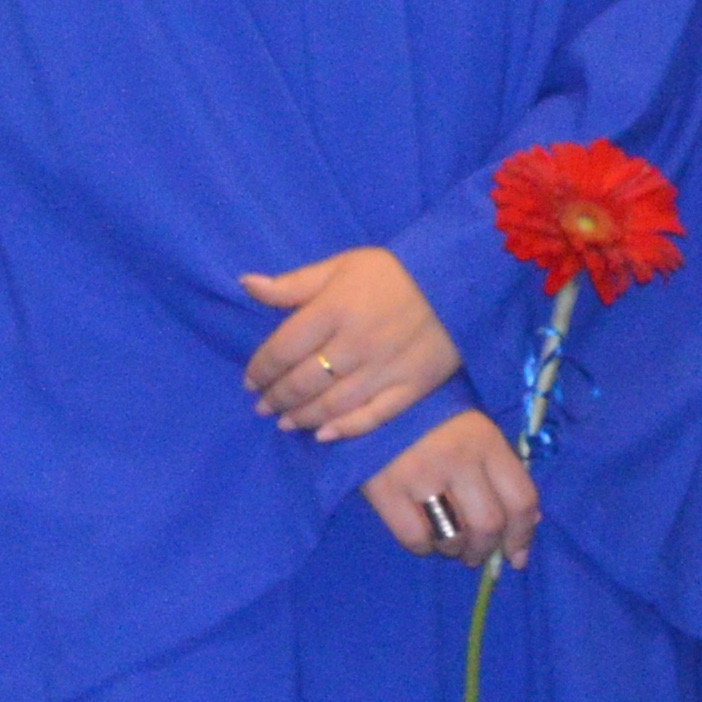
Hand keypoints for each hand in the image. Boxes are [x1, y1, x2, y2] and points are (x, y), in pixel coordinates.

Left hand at [242, 248, 460, 444]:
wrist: (456, 284)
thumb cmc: (391, 273)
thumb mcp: (339, 266)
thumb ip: (292, 284)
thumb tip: (245, 284)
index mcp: (332, 311)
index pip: (283, 348)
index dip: (261, 369)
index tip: (249, 381)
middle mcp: (354, 345)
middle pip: (304, 381)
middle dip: (277, 397)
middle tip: (261, 407)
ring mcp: (384, 370)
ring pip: (333, 404)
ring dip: (303, 417)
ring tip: (283, 423)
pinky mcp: (411, 388)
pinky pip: (373, 416)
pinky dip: (346, 429)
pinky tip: (324, 435)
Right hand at [359, 409, 536, 565]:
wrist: (371, 398)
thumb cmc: (431, 418)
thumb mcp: (476, 435)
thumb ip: (503, 475)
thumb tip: (528, 524)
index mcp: (485, 442)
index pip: (520, 500)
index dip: (522, 536)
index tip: (516, 556)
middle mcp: (457, 458)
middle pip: (488, 524)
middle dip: (485, 550)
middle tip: (475, 554)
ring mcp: (419, 473)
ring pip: (453, 537)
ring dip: (455, 550)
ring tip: (448, 543)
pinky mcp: (385, 488)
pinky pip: (415, 539)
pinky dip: (424, 548)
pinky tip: (423, 537)